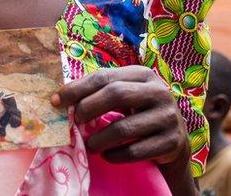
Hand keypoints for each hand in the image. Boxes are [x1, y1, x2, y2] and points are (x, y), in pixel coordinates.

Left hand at [51, 66, 188, 164]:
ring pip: (124, 128)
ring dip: (99, 139)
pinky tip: (107, 155)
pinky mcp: (172, 142)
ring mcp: (168, 117)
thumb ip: (99, 92)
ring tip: (88, 145)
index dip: (77, 88)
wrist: (173, 141)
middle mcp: (159, 92)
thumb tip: (60, 98)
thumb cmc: (139, 113)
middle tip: (74, 122)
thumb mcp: (125, 95)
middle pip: (116, 94)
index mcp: (144, 74)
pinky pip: (135, 151)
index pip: (104, 76)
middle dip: (88, 108)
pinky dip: (115, 156)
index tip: (56, 101)